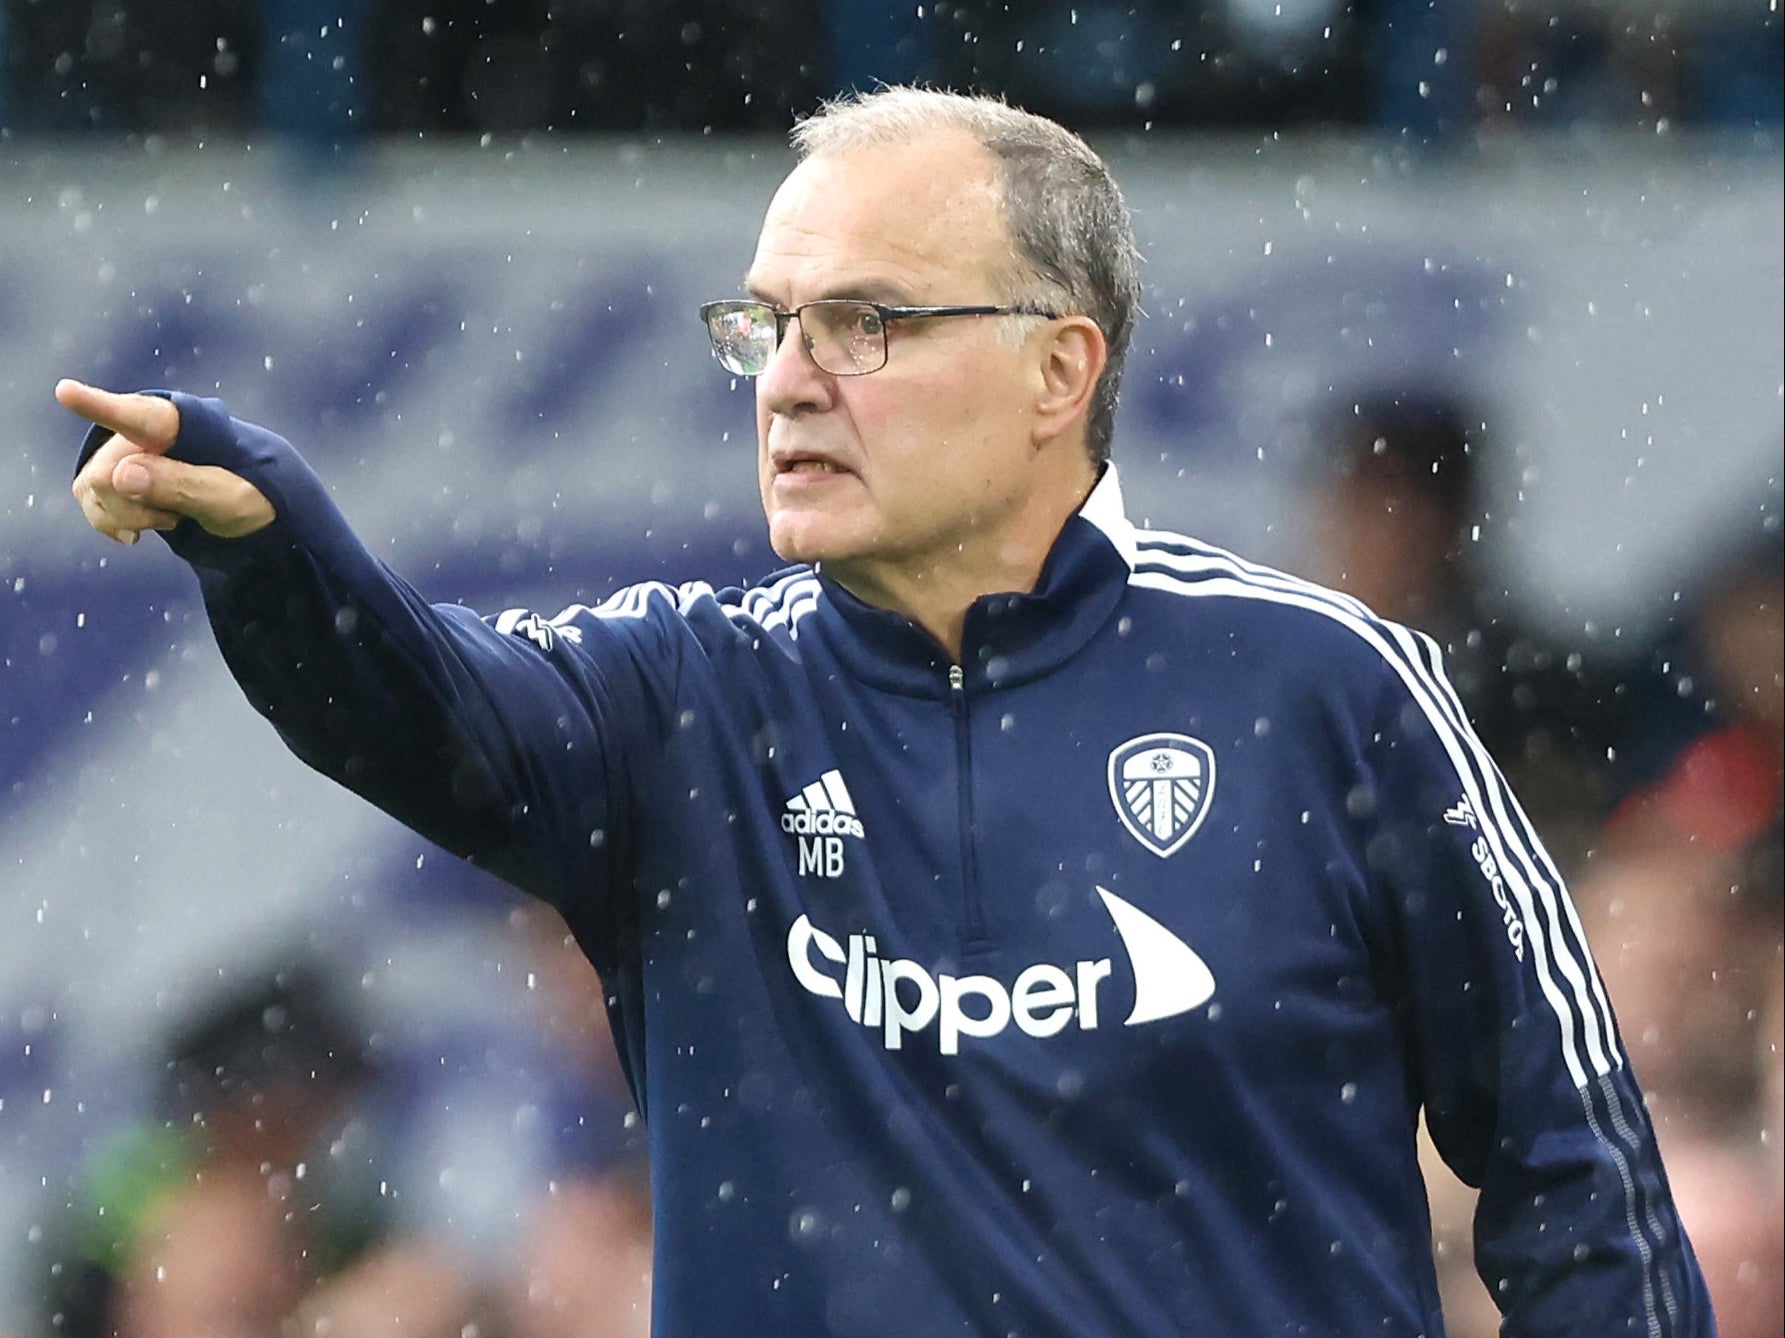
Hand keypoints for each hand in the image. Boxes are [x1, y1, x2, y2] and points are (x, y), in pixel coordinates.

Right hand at [61, 379, 275, 544]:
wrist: (252, 508)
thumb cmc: (251, 494)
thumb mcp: (232, 499)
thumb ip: (184, 485)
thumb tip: (120, 475)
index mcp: (181, 424)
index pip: (139, 416)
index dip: (99, 404)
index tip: (66, 391)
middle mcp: (143, 431)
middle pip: (106, 473)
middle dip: (133, 507)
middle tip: (176, 518)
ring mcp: (126, 452)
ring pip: (91, 487)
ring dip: (124, 515)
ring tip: (168, 519)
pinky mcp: (115, 477)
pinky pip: (89, 499)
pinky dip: (109, 522)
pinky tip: (136, 532)